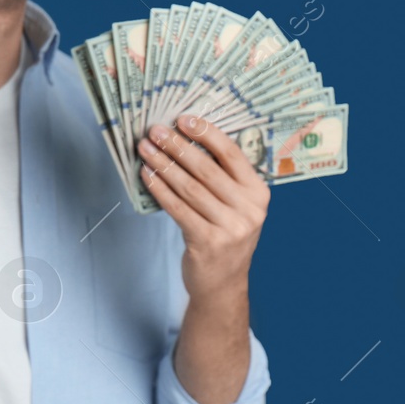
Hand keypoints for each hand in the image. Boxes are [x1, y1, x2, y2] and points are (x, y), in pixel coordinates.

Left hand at [138, 114, 268, 302]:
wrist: (224, 284)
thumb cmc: (225, 235)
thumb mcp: (236, 206)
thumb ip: (222, 178)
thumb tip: (185, 139)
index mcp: (259, 193)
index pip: (231, 154)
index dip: (206, 134)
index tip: (183, 119)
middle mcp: (249, 209)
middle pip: (207, 169)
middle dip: (177, 146)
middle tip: (155, 131)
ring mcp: (230, 228)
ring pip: (189, 188)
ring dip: (163, 165)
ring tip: (146, 149)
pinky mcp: (208, 242)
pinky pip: (178, 209)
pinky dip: (160, 189)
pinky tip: (147, 175)